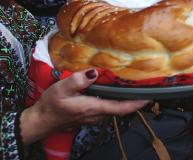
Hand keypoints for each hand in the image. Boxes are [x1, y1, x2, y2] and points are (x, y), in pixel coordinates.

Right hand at [20, 69, 148, 143]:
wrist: (41, 120)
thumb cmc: (50, 105)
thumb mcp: (62, 88)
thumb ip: (78, 80)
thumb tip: (94, 72)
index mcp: (93, 108)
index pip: (121, 107)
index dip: (137, 103)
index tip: (150, 97)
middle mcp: (97, 115)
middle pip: (121, 107)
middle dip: (134, 98)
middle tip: (146, 85)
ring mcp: (94, 117)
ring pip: (114, 107)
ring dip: (124, 98)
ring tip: (133, 84)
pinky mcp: (89, 115)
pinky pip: (106, 107)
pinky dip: (114, 99)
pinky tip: (114, 89)